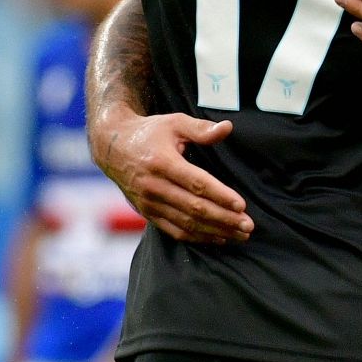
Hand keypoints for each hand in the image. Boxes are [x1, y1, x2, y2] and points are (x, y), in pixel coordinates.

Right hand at [94, 110, 250, 243]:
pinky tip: (218, 239)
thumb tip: (228, 128)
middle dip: (223, 219)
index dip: (220, 196)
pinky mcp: (147, 213)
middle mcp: (153, 186)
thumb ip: (201, 128)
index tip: (242, 205)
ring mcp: (149, 203)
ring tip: (240, 235)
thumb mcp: (174, 122)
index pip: (196, 184)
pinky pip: (173, 230)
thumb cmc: (150, 133)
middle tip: (248, 226)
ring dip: (214, 232)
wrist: (112, 148)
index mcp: (162, 163)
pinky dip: (196, 237)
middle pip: (194, 208)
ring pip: (186, 223)